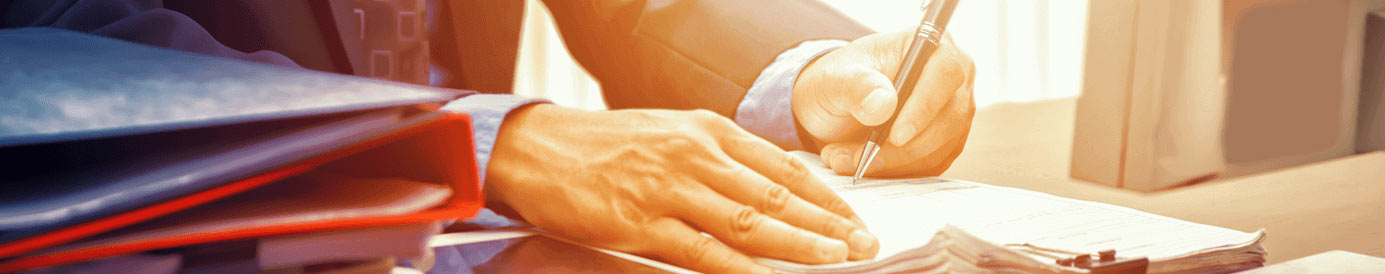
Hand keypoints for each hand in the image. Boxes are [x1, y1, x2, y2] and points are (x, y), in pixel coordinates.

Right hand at [484, 105, 879, 273]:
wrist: (538, 150)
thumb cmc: (606, 145)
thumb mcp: (672, 133)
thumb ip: (721, 158)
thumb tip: (775, 183)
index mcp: (707, 130)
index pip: (782, 166)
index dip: (824, 197)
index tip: (853, 219)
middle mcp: (696, 155)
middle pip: (775, 195)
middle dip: (826, 224)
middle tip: (862, 246)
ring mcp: (670, 189)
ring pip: (749, 222)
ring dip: (797, 245)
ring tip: (834, 260)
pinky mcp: (643, 223)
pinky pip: (702, 251)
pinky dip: (740, 268)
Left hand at [792, 31, 975, 176]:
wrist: (836, 105)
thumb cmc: (839, 81)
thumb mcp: (834, 79)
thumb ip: (856, 86)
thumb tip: (884, 104)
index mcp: (932, 46)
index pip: (945, 73)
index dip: (924, 107)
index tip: (896, 136)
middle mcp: (953, 79)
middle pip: (947, 118)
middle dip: (899, 148)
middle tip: (853, 158)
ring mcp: (954, 112)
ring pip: (937, 148)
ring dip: (889, 163)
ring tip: (841, 159)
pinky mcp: (947, 142)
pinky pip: (931, 165)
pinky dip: (895, 172)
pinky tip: (862, 166)